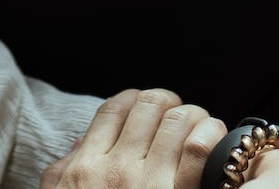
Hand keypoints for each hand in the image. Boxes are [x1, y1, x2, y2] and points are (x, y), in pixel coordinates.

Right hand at [40, 88, 229, 188]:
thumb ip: (62, 175)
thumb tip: (77, 147)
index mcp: (86, 169)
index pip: (114, 109)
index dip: (137, 99)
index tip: (151, 106)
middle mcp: (116, 170)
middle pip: (149, 106)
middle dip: (170, 104)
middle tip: (181, 115)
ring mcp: (149, 184)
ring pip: (179, 120)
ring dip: (197, 118)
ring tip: (205, 129)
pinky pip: (200, 151)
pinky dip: (211, 138)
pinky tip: (216, 146)